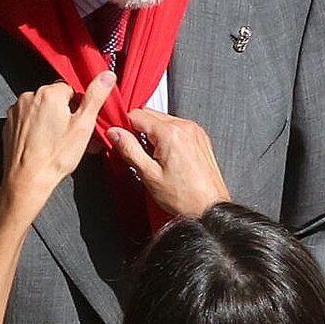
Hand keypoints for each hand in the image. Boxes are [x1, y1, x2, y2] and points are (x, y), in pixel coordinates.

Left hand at [1, 72, 114, 214]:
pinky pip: (28, 119)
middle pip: (55, 99)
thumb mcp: (83, 126)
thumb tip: (107, 75)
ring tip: (57, 143)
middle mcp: (29, 96)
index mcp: (49, 94)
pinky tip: (43, 144)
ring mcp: (16, 110)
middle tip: (72, 136)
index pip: (71, 90)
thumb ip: (95, 97)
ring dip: (50, 120)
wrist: (27, 179)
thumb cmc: (56, 156)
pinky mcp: (9, 123)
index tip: (81, 124)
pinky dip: (36, 128)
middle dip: (65, 114)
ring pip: (41, 109)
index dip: (79, 108)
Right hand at [112, 109, 231, 219]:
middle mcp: (185, 127)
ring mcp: (195, 132)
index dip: (123, 126)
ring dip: (152, 133)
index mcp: (170, 133)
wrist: (210, 209)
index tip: (120, 138)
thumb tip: (114, 133)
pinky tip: (166, 157)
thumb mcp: (149, 174)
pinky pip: (176, 128)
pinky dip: (167, 137)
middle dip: (138, 129)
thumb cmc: (185, 197)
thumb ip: (129, 149)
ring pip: (162, 120)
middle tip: (136, 151)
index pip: (136, 114)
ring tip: (153, 158)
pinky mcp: (200, 138)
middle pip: (149, 114)